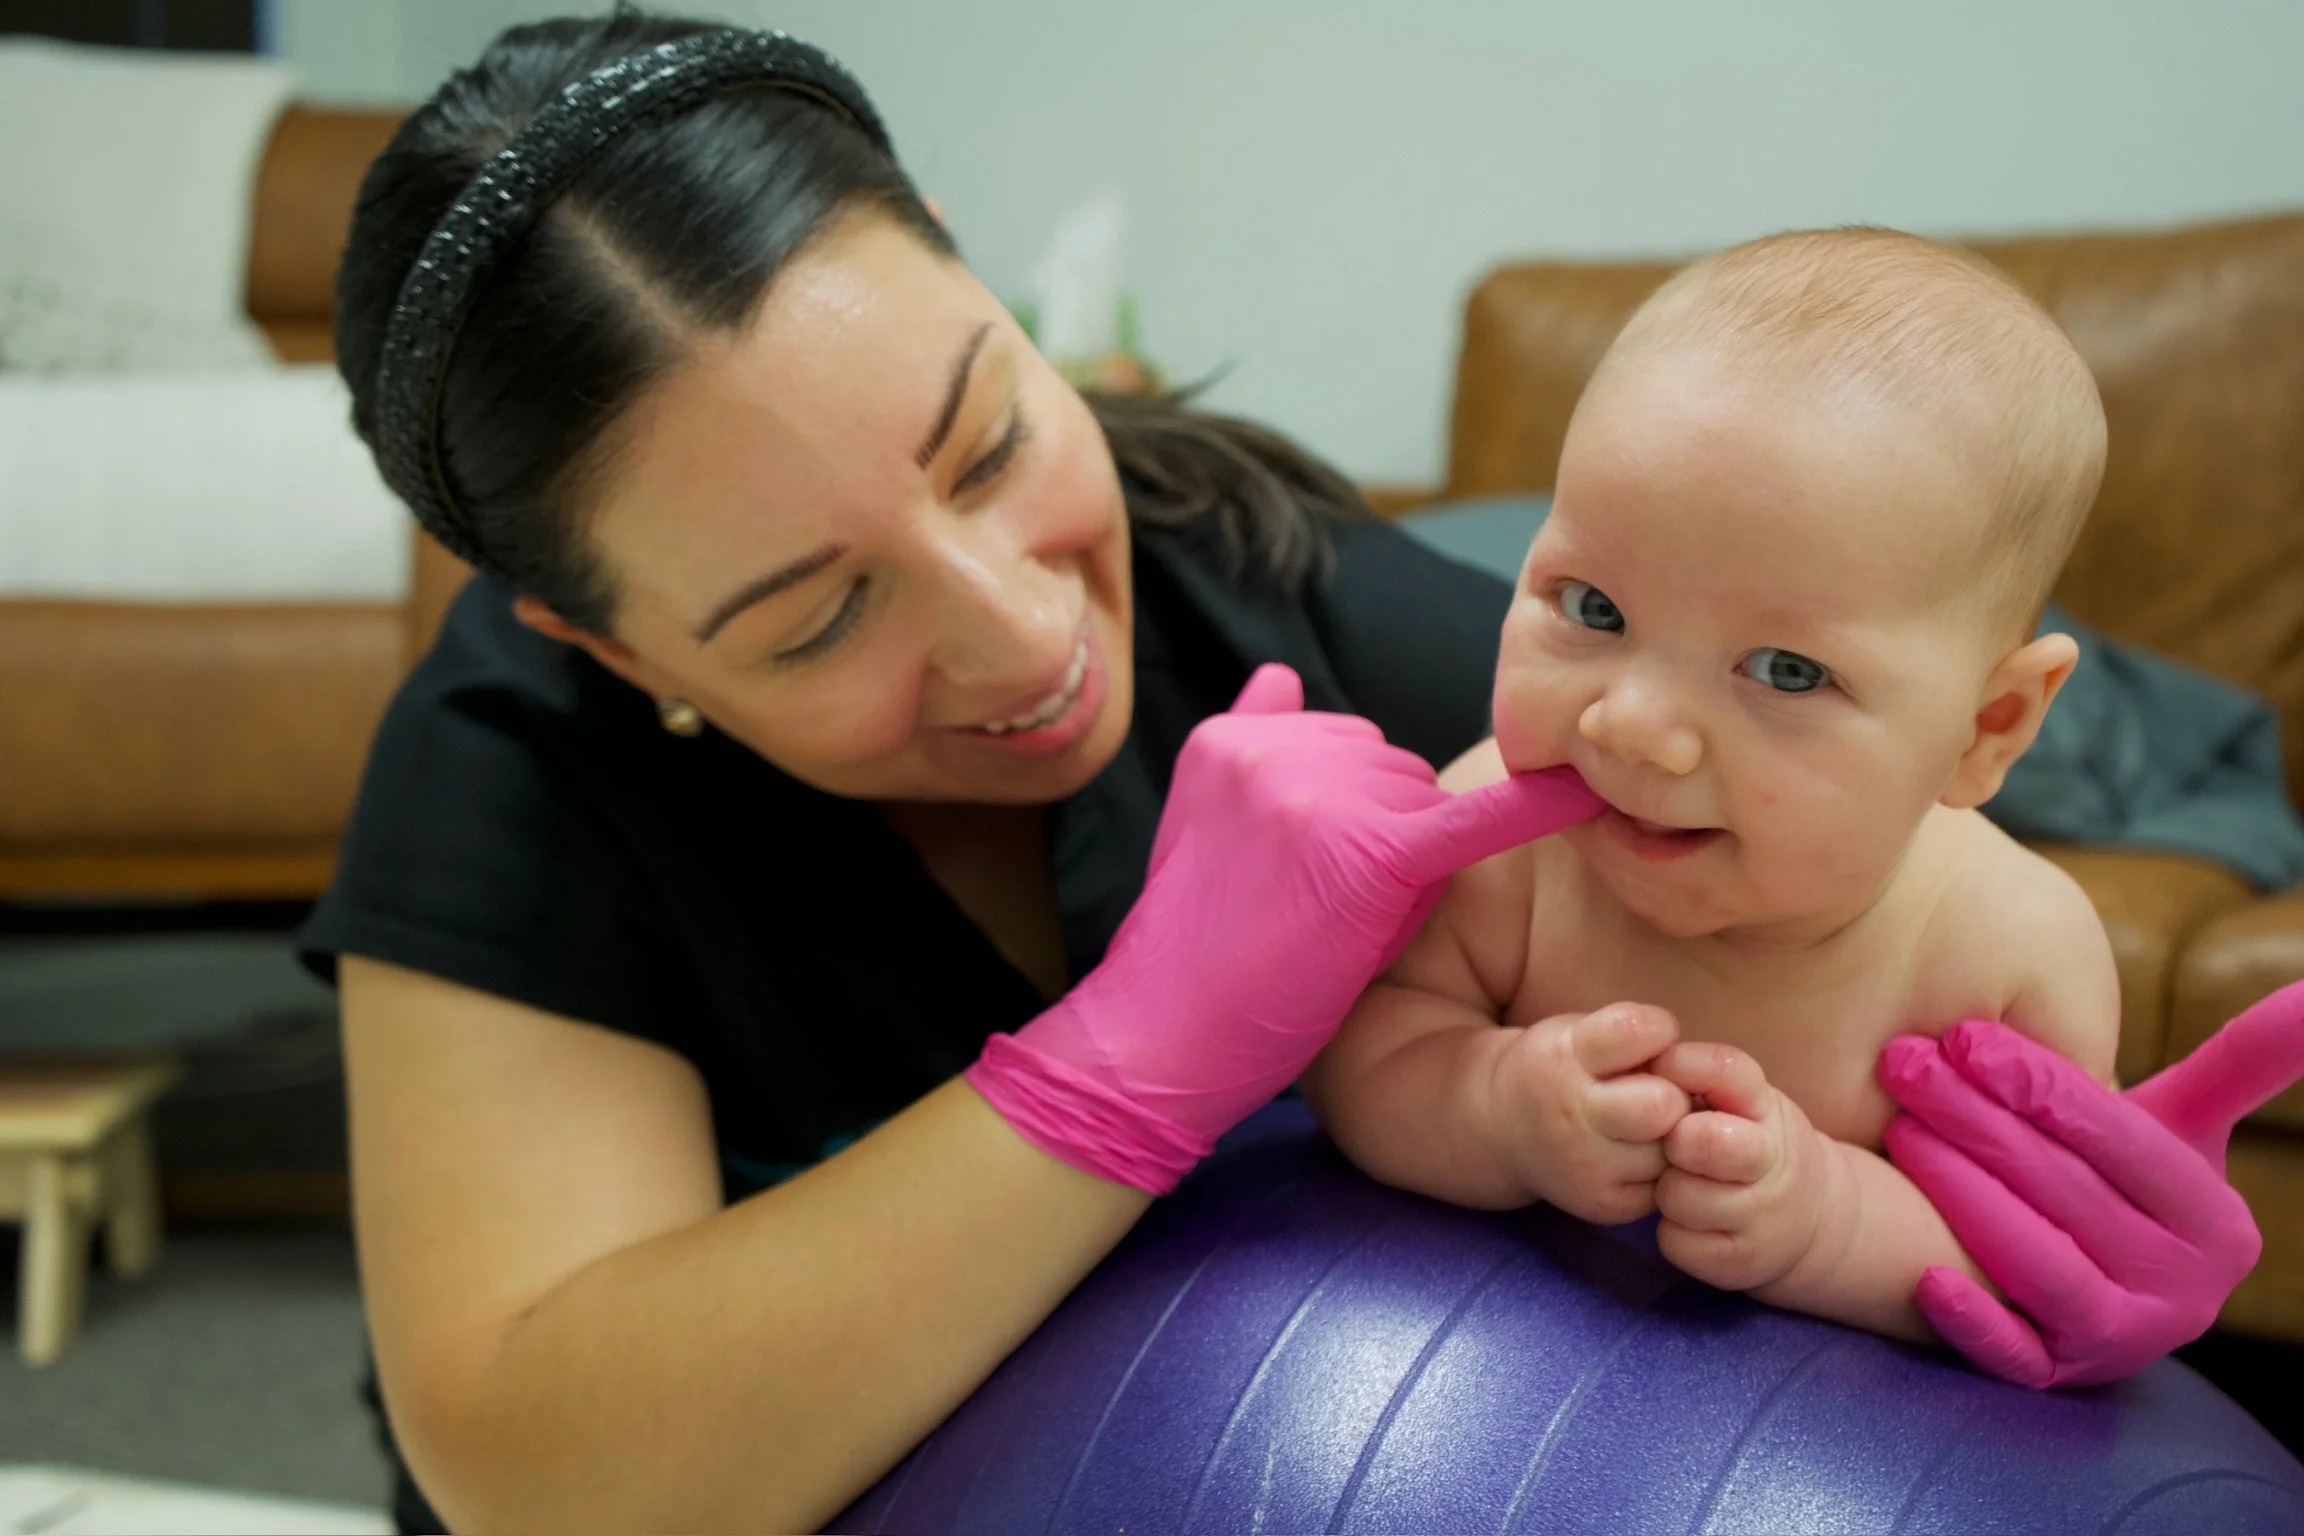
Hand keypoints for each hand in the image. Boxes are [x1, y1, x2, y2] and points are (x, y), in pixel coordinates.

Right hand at [969, 664, 1605, 1192]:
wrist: (1167, 1037)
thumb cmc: (1197, 948)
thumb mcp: (1201, 825)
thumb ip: (1252, 742)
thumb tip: (1283, 673)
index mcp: (1230, 738)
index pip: (1347, 747)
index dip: (1350, 817)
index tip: (1307, 876)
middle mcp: (1272, 750)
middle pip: (1394, 770)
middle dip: (1382, 834)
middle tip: (1321, 912)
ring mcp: (1318, 795)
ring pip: (1425, 805)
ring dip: (1406, 862)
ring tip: (1337, 925)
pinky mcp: (1368, 853)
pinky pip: (1469, 823)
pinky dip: (1533, 811)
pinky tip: (1587, 798)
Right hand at [1487, 1003, 1688, 1223]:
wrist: (1499, 1130)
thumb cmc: (1558, 1069)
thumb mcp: (1576, 1032)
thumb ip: (1630, 1039)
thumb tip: (1697, 1070)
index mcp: (1563, 1058)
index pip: (1638, 1032)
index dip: (1657, 1030)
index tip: (1646, 1038)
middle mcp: (1571, 1116)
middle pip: (1662, 1105)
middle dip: (1672, 1092)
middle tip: (1656, 1091)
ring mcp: (1587, 1168)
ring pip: (1672, 1150)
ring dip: (1673, 1134)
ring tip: (1647, 1125)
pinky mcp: (1606, 1205)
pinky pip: (1666, 1184)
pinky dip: (1663, 1168)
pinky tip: (1638, 1153)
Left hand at [1651, 1043, 1827, 1292]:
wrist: (1814, 1221)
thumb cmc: (1752, 1143)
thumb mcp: (1744, 1100)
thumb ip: (1701, 1074)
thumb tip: (1650, 1059)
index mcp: (1767, 1108)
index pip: (1725, 1069)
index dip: (1682, 1068)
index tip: (1663, 1073)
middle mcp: (1773, 1162)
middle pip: (1702, 1141)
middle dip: (1675, 1141)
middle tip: (1677, 1146)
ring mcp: (1761, 1218)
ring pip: (1678, 1196)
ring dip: (1667, 1190)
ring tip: (1686, 1184)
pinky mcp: (1740, 1263)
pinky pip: (1674, 1241)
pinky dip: (1672, 1231)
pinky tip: (1693, 1221)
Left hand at [1879, 981, 2303, 1387]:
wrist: (2099, 1276)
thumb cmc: (2126, 1176)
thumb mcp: (2189, 1120)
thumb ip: (2247, 1061)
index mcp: (2216, 1221)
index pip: (2121, 1140)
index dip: (2042, 1082)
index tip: (1965, 1034)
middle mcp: (2183, 1290)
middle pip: (2067, 1191)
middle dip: (1978, 1120)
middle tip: (1903, 1064)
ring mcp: (2123, 1339)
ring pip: (2039, 1262)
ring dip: (1965, 1196)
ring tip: (1900, 1133)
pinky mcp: (2061, 1379)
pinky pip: (2016, 1355)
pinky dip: (1976, 1322)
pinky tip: (1926, 1279)